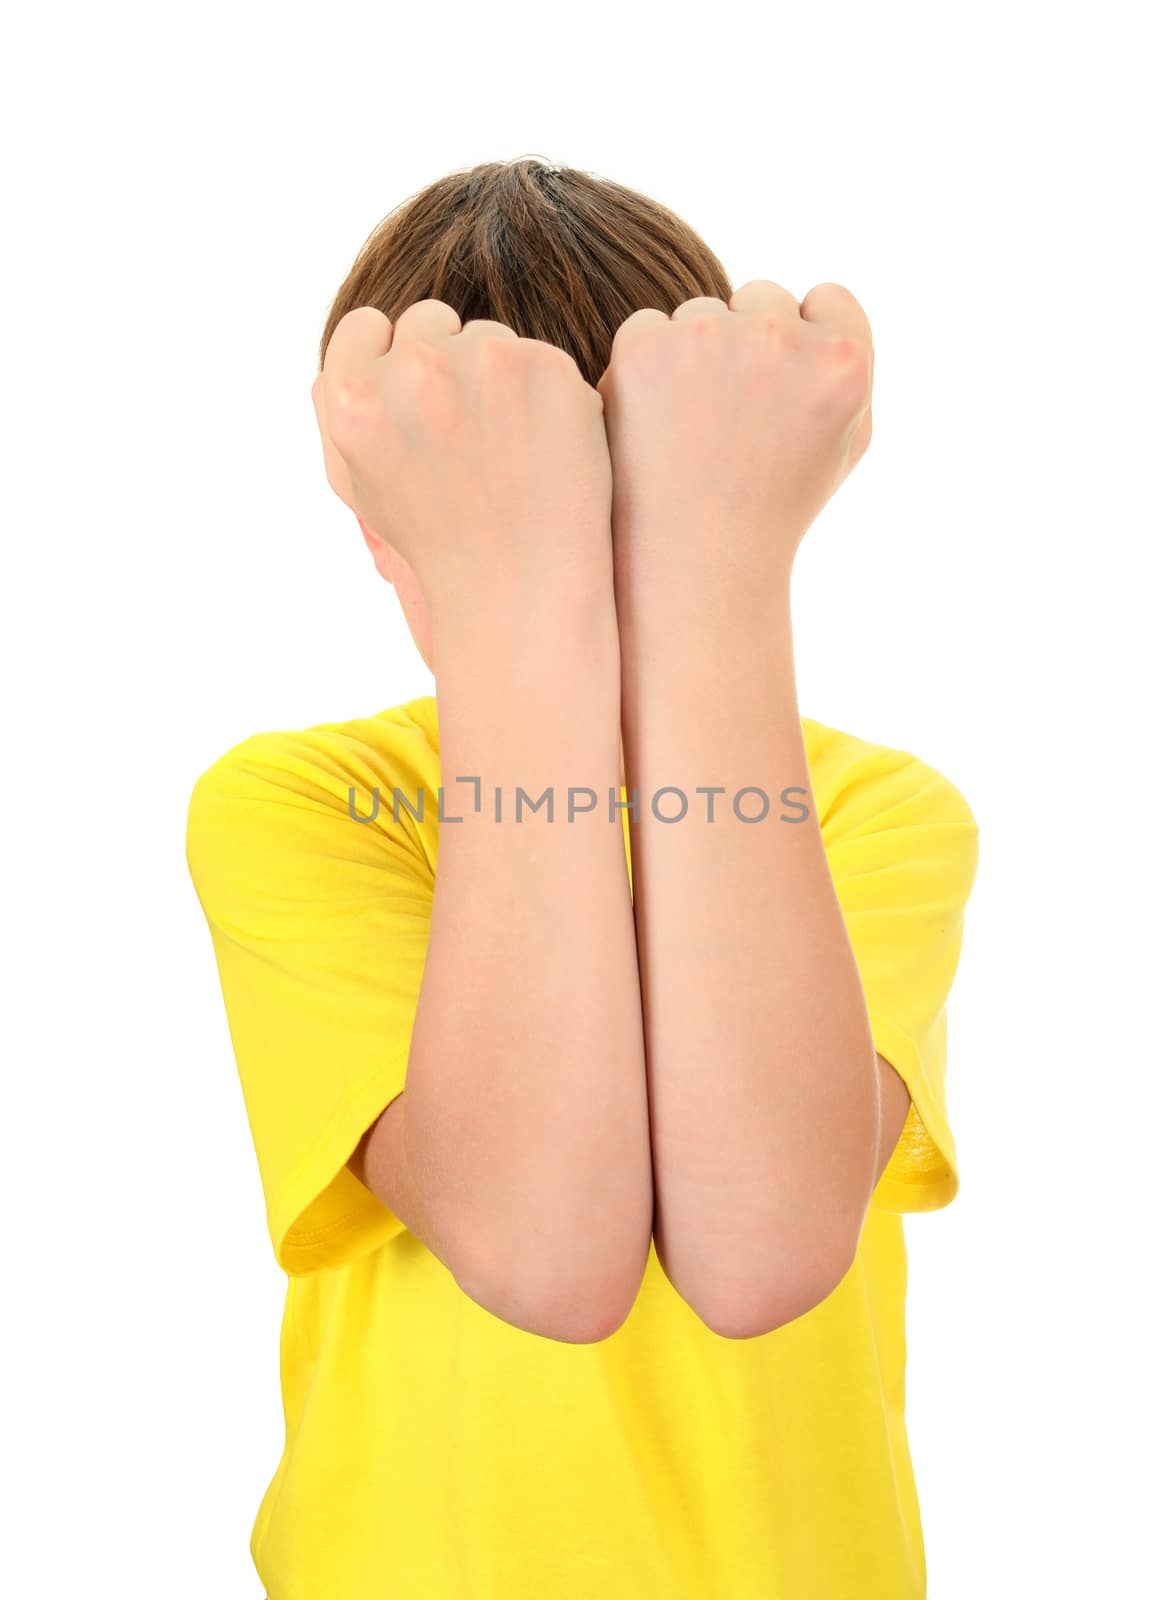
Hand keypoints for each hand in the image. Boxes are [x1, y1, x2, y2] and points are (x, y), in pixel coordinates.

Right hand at [312, 301, 613, 613]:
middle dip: (446, 363)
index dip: (389, 358)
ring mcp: (484, 362)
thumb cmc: (433, 540)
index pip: (364, 326)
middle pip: (428, 322)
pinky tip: (541, 449)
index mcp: (352, 397)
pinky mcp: (546, 368)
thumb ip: (338, 406)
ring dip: (498, 377)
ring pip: (489, 336)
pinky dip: (545, 396)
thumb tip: (359, 337)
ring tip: (503, 453)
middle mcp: (412, 370)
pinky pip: (539, 358)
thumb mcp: (357, 482)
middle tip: (466, 436)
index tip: (415, 402)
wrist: (519, 587)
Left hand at [596, 280, 872, 597]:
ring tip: (693, 432)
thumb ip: (851, 370)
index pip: (827, 298)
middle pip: (762, 298)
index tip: (781, 387)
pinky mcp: (645, 347)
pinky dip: (648, 367)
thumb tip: (823, 307)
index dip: (804, 339)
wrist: (693, 561)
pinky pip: (650, 328)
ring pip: (702, 313)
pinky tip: (656, 424)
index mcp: (841, 361)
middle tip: (731, 418)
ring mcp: (709, 337)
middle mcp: (779, 338)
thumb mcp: (843, 446)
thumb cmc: (773, 508)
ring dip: (695, 355)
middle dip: (747, 343)